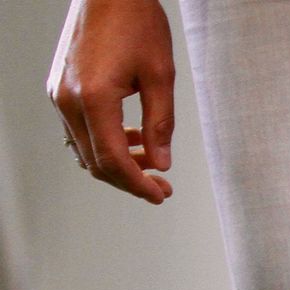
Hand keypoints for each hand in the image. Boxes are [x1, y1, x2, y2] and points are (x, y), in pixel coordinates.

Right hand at [47, 0, 175, 204]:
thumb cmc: (136, 23)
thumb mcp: (161, 76)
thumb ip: (160, 124)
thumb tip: (161, 162)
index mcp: (93, 97)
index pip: (112, 160)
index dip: (137, 185)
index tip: (160, 195)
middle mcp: (67, 99)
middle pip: (95, 162)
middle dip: (129, 180)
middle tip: (160, 187)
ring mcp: (59, 93)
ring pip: (85, 149)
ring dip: (118, 162)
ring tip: (153, 162)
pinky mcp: (59, 87)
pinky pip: (79, 129)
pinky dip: (104, 142)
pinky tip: (132, 139)